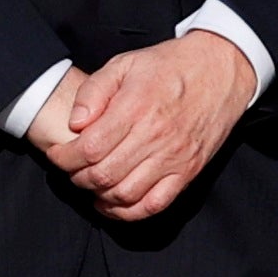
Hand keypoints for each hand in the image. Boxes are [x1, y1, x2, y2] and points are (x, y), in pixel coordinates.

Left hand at [40, 32, 256, 223]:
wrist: (220, 70)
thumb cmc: (169, 66)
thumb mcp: (125, 64)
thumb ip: (94, 91)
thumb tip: (75, 123)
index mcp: (135, 108)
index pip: (88, 148)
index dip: (64, 158)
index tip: (57, 154)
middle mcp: (155, 136)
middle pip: (103, 175)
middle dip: (77, 177)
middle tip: (71, 169)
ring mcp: (173, 158)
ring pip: (125, 194)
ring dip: (99, 195)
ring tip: (90, 183)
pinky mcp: (187, 172)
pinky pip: (154, 205)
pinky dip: (128, 212)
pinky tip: (113, 203)